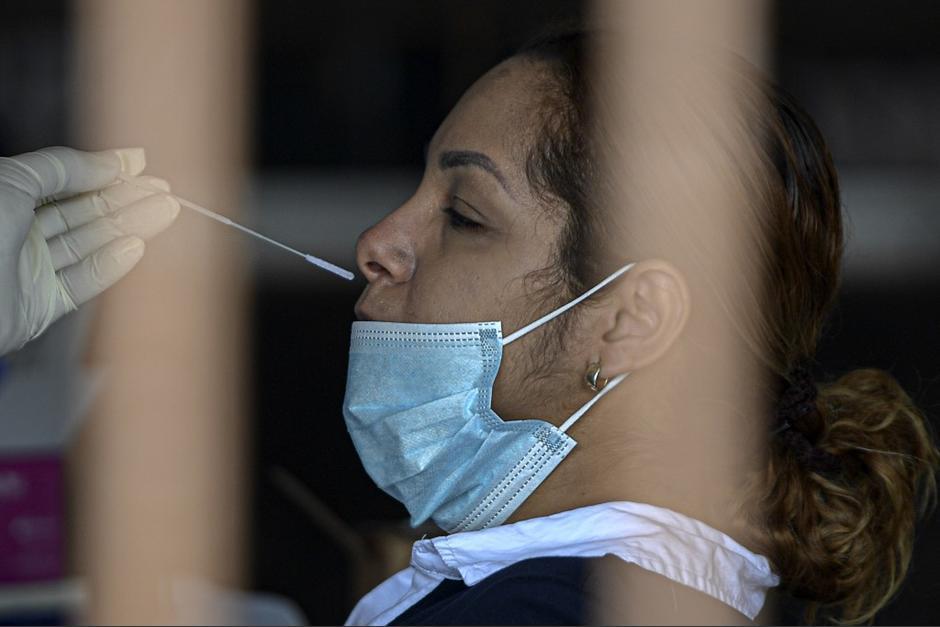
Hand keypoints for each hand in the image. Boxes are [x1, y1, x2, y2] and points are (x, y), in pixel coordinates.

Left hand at [0, 146, 179, 355]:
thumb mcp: (14, 181)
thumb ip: (64, 167)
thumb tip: (110, 163)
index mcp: (7, 197)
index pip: (66, 181)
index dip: (104, 171)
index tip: (141, 164)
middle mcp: (19, 232)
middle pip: (85, 213)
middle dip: (127, 200)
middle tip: (164, 192)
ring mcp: (33, 270)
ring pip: (91, 245)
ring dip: (131, 228)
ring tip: (165, 212)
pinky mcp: (42, 305)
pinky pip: (84, 282)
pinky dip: (113, 265)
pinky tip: (138, 247)